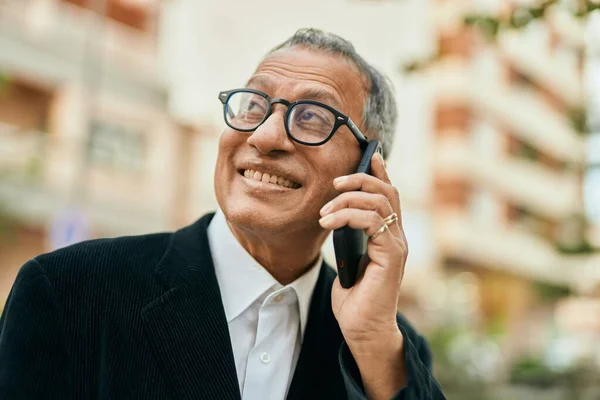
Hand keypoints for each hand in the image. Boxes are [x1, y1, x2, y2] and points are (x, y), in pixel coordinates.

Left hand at [319, 152, 407, 397]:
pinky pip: (373, 220)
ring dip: (349, 198)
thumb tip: (337, 213)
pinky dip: (348, 215)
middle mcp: (398, 236)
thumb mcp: (349, 257)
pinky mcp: (392, 254)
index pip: (389, 194)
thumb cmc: (354, 297)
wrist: (362, 328)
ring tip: (325, 211)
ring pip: (380, 201)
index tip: (369, 153)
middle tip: (335, 182)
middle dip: (361, 178)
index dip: (380, 171)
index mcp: (389, 235)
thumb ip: (350, 235)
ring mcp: (397, 245)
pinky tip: (328, 222)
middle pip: (388, 191)